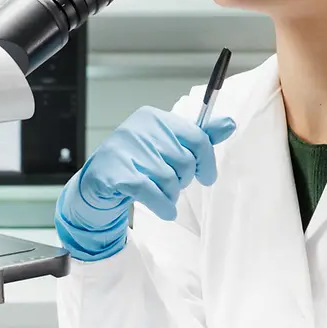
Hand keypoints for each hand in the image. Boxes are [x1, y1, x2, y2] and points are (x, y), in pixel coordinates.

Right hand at [55, 105, 235, 260]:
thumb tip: (229, 123)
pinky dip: (162, 206)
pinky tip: (164, 209)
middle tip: (173, 186)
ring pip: (169, 179)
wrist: (97, 184)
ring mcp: (123, 150)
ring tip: (164, 197)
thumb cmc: (136, 163)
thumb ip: (198, 136)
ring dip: (171, 196)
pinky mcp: (113, 173)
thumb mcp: (167, 145)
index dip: (207, 161)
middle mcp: (138, 129)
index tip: (206, 176)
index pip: (197, 137)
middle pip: (184, 161)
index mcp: (155, 118)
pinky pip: (150, 193)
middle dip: (184, 180)